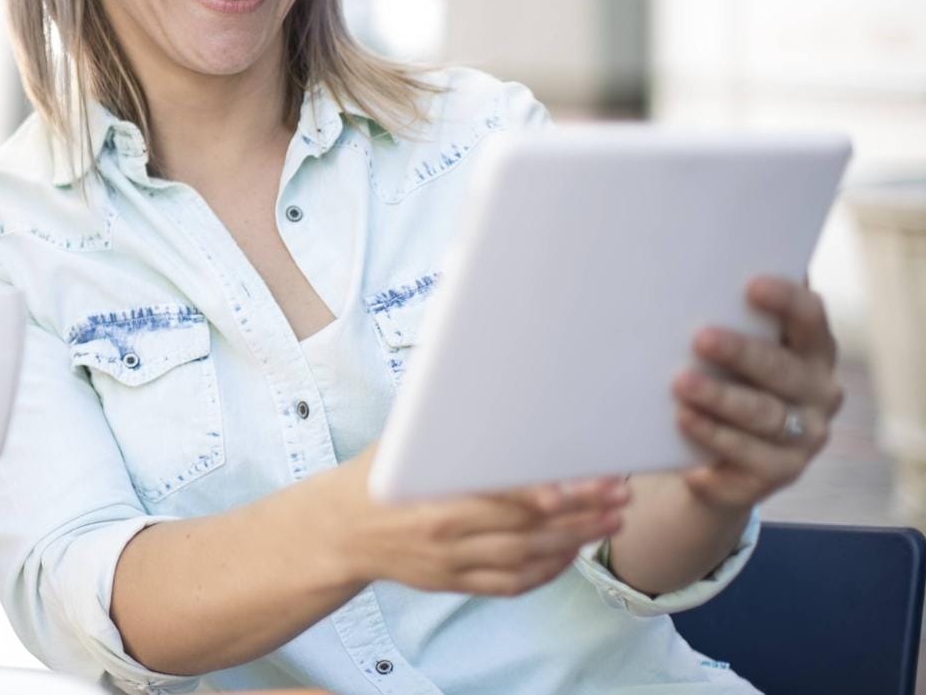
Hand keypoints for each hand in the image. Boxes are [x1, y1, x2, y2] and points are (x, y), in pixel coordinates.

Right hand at [336, 444, 630, 596]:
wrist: (338, 531)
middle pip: (527, 530)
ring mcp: (453, 565)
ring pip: (527, 560)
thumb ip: (438, 423)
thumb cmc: (374, 477)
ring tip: (611, 520)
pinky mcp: (455, 583)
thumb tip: (468, 371)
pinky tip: (571, 552)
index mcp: (433, 499)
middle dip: (578, 513)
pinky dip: (546, 571)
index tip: (579, 481)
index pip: (502, 499)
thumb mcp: (398, 444)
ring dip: (574, 541)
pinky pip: (512, 584)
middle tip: (618, 496)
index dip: (544, 494)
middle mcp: (446, 536)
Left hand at [671, 276, 844, 508]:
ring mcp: (805, 434)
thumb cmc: (724, 380)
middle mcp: (819, 391)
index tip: (750, 285)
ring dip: (721, 396)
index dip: (785, 299)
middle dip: (741, 352)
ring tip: (681, 382)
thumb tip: (689, 276)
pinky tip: (684, 418)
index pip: (810, 317)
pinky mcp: (782, 471)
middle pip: (782, 368)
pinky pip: (748, 452)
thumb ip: (727, 318)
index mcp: (812, 349)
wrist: (712, 455)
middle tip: (700, 338)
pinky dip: (713, 434)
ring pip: (764, 413)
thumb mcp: (730, 352)